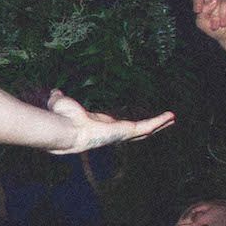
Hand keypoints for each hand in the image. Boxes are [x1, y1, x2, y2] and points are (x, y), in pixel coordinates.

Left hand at [45, 89, 174, 153]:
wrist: (66, 128)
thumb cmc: (62, 118)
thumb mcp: (62, 103)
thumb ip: (59, 98)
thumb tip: (54, 92)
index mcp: (98, 125)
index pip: (114, 125)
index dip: (123, 123)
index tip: (129, 122)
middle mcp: (111, 132)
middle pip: (134, 131)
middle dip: (148, 127)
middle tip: (160, 123)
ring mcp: (120, 133)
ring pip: (144, 131)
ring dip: (158, 125)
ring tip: (171, 119)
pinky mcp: (126, 131)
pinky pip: (146, 126)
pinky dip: (159, 121)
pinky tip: (170, 115)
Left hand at [178, 0, 225, 51]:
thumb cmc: (213, 28)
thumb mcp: (201, 21)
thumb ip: (200, 11)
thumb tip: (211, 2)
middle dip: (199, 4)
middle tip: (200, 14)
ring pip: (213, 2)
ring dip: (214, 16)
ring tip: (217, 24)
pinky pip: (224, 4)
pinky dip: (222, 16)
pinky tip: (223, 23)